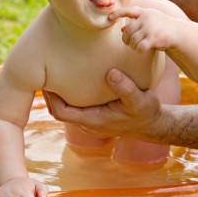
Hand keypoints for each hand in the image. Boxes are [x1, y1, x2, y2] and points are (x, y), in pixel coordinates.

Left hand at [43, 68, 161, 137]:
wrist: (154, 125)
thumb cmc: (146, 113)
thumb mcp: (139, 99)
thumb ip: (125, 87)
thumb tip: (110, 73)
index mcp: (93, 121)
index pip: (61, 112)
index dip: (50, 98)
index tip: (45, 79)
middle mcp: (88, 123)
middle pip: (58, 110)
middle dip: (49, 94)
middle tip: (43, 71)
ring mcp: (90, 120)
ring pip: (65, 109)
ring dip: (58, 94)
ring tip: (53, 72)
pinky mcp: (95, 115)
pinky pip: (75, 106)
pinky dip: (69, 94)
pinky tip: (71, 78)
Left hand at [109, 6, 177, 52]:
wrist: (179, 33)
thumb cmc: (161, 28)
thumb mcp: (149, 22)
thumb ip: (136, 24)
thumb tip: (121, 29)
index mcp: (145, 12)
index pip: (129, 10)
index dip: (118, 13)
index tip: (110, 17)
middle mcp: (146, 18)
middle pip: (128, 30)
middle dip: (126, 39)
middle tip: (129, 43)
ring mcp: (150, 28)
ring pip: (133, 40)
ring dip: (133, 46)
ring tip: (137, 47)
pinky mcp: (154, 38)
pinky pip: (139, 47)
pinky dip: (138, 50)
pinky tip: (141, 50)